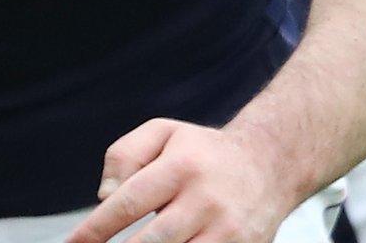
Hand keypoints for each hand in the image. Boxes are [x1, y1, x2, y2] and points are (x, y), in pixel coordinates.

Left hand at [65, 120, 292, 242]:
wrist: (270, 164)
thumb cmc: (201, 151)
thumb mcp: (161, 133)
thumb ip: (123, 156)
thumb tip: (104, 196)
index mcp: (180, 168)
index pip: (127, 203)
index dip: (96, 228)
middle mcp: (206, 201)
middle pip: (154, 241)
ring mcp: (229, 230)